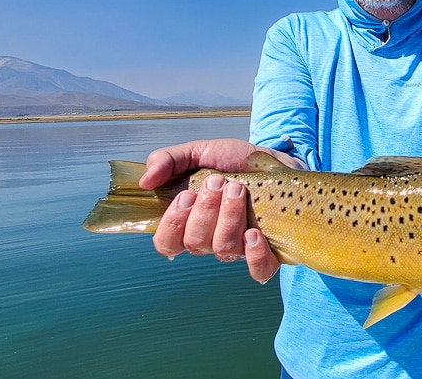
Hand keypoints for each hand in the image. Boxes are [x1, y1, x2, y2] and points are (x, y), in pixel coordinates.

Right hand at [144, 139, 304, 282]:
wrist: (276, 157)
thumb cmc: (235, 160)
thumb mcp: (198, 152)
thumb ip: (168, 160)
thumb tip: (145, 181)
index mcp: (189, 221)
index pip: (166, 243)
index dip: (172, 225)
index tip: (186, 195)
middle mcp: (211, 239)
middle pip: (195, 244)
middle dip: (206, 210)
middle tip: (219, 181)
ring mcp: (239, 248)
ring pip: (224, 249)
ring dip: (229, 217)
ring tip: (238, 189)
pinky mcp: (269, 251)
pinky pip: (259, 269)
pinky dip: (254, 254)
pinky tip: (254, 232)